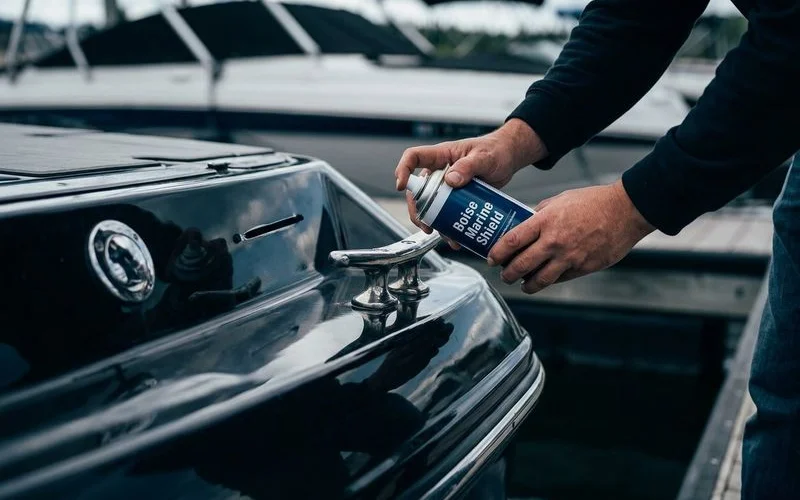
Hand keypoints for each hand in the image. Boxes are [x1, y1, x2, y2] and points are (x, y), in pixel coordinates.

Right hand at [394, 119, 546, 245]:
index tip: (401, 185)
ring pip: (431, 206)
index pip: (413, 157)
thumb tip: (451, 180)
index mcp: (442, 155)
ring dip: (434, 223)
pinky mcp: (456, 198)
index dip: (403, 170)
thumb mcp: (484, 157)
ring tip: (445, 236)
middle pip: (417, 190)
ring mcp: (447, 186)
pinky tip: (456, 238)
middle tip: (426, 224)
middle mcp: (440, 171)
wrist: (508, 159)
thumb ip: (469, 166)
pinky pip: (446, 214)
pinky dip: (449, 227)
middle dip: (418, 209)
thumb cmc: (496, 150)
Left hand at [487, 180, 654, 293]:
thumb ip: (541, 213)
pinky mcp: (583, 267)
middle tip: (504, 275)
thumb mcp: (561, 200)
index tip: (492, 259)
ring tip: (522, 284)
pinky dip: (549, 281)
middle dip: (508, 274)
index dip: (498, 253)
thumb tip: (526, 222)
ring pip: (539, 280)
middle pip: (521, 265)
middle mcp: (554, 241)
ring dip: (526, 285)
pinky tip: (545, 279)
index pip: (512, 241)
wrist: (625, 211)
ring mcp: (569, 257)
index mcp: (545, 221)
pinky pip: (559, 279)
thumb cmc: (593, 202)